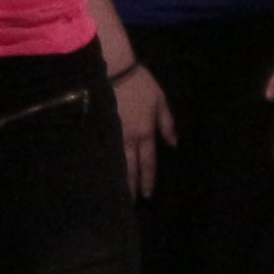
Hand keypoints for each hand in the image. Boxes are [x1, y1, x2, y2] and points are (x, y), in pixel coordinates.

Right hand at [112, 59, 172, 196]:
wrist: (115, 69)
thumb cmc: (140, 83)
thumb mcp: (160, 101)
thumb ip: (167, 123)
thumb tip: (173, 144)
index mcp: (146, 132)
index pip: (148, 162)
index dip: (148, 179)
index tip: (147, 195)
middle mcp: (129, 138)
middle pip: (131, 168)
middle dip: (131, 187)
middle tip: (129, 204)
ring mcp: (112, 134)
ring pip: (116, 163)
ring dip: (117, 180)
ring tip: (115, 196)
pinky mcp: (99, 127)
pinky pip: (102, 151)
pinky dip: (103, 165)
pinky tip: (100, 174)